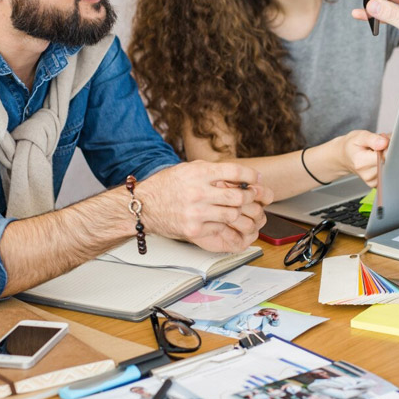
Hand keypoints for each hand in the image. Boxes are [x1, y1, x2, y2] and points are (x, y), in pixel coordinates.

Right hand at [140, 160, 271, 252]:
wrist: (143, 206)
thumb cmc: (166, 186)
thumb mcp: (187, 169)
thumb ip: (211, 170)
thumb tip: (238, 174)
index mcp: (197, 174)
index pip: (234, 172)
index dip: (250, 176)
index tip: (255, 178)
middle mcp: (197, 192)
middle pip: (238, 196)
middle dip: (248, 196)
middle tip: (248, 195)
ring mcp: (196, 213)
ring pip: (232, 214)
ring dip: (236, 211)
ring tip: (233, 207)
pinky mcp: (194, 229)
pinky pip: (220, 227)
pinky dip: (222, 223)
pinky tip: (217, 217)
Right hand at [337, 131, 389, 186]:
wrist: (344, 157)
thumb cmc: (352, 145)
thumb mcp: (359, 136)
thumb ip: (372, 139)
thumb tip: (385, 143)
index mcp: (361, 162)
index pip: (385, 155)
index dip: (387, 146)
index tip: (382, 141)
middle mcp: (367, 174)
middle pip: (389, 162)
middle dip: (388, 151)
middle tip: (378, 146)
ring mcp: (372, 181)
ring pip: (389, 167)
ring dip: (386, 158)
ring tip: (376, 153)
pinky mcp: (375, 184)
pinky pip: (387, 172)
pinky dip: (385, 165)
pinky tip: (377, 161)